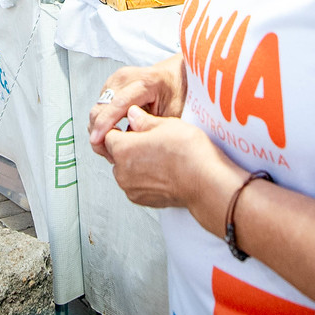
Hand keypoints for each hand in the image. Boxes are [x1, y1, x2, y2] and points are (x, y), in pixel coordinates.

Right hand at [88, 54, 187, 159]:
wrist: (174, 74)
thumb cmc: (176, 92)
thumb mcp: (171, 112)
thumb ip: (151, 127)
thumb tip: (129, 143)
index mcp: (145, 82)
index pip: (118, 104)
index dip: (105, 124)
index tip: (97, 141)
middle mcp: (125, 78)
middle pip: (101, 108)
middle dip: (99, 133)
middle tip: (110, 154)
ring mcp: (115, 81)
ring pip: (97, 110)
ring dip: (99, 130)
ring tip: (113, 146)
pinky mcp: (110, 86)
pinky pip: (99, 108)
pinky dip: (102, 123)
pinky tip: (113, 134)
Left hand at [104, 107, 246, 225]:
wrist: (206, 182)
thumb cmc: (189, 153)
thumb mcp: (167, 124)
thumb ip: (143, 120)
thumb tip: (133, 114)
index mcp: (123, 148)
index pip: (108, 135)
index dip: (120, 128)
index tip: (133, 127)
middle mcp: (122, 171)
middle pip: (115, 154)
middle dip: (128, 146)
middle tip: (150, 140)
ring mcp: (130, 188)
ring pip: (125, 170)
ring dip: (135, 163)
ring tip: (159, 156)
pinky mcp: (141, 199)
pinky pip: (135, 184)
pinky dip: (143, 178)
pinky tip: (162, 170)